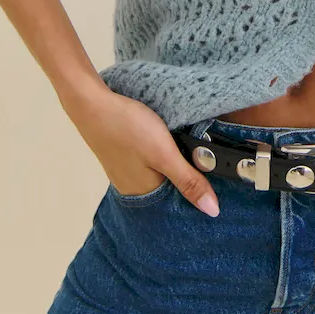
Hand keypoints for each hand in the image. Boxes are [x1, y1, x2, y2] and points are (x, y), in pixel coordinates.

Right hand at [62, 85, 219, 216]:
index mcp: (144, 193)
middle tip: (214, 165)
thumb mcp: (164, 154)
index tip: (222, 185)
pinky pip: (152, 163)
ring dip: (178, 166)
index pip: (179, 204)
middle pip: (170, 189)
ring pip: (162, 174)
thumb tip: (212, 211)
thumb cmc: (128, 127)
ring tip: (199, 154)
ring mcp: (127, 170)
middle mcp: (133, 187)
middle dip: (191, 179)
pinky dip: (165, 156)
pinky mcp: (125, 155)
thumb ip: (188, 181)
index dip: (200, 194)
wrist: (92, 102)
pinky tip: (175, 144)